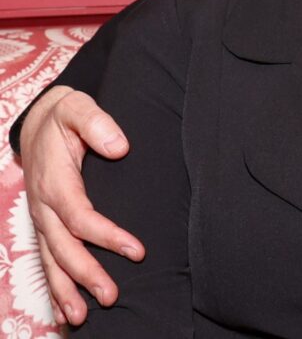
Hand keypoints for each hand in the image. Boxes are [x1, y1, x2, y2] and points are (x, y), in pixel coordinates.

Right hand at [19, 86, 144, 325]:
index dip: (106, 236)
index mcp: (55, 181)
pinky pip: (47, 259)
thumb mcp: (78, 108)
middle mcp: (44, 206)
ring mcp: (42, 218)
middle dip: (85, 274)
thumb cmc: (65, 116)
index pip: (80, 216)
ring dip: (65, 290)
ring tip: (80, 318)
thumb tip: (119, 146)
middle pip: (63, 248)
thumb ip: (96, 123)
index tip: (137, 251)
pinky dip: (55, 287)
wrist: (39, 121)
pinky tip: (66, 310)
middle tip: (112, 297)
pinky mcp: (45, 224)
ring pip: (51, 261)